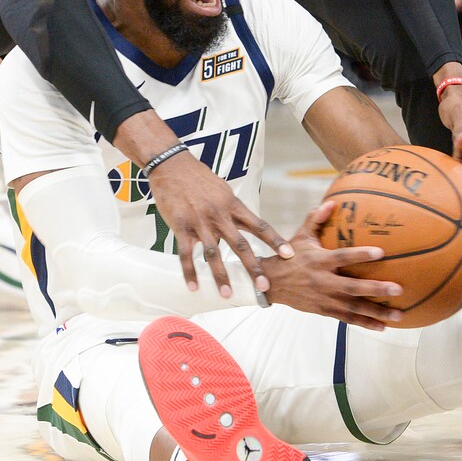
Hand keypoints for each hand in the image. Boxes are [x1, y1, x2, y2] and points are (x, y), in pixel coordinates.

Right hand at [147, 151, 293, 297]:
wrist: (172, 166)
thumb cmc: (199, 178)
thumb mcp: (222, 190)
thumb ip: (233, 209)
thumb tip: (245, 223)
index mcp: (233, 205)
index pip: (259, 225)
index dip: (275, 241)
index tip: (289, 255)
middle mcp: (219, 215)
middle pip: (240, 245)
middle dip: (253, 267)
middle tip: (264, 286)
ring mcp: (200, 222)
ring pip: (213, 253)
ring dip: (221, 276)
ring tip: (227, 294)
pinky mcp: (181, 226)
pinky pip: (186, 254)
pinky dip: (190, 272)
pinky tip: (194, 286)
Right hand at [261, 201, 403, 329]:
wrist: (272, 283)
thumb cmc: (290, 256)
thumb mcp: (301, 236)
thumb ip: (316, 219)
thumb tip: (332, 202)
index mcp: (320, 261)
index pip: (343, 256)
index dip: (361, 254)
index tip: (381, 252)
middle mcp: (324, 281)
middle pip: (353, 287)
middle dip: (376, 289)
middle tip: (398, 289)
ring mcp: (325, 298)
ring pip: (354, 307)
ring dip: (376, 312)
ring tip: (398, 315)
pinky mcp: (325, 310)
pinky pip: (347, 319)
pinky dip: (365, 323)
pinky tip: (382, 326)